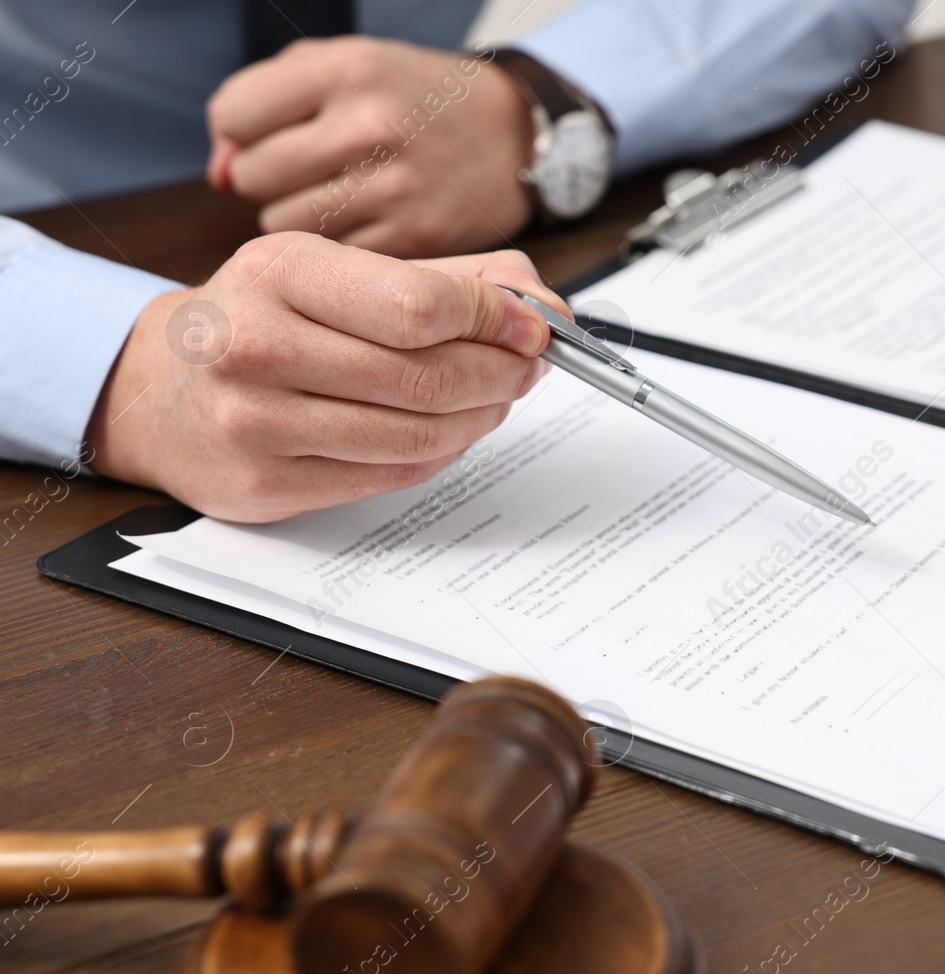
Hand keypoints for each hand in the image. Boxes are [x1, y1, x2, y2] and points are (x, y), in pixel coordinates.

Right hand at [86, 234, 566, 521]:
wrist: (155, 392)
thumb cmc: (261, 323)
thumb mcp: (334, 273)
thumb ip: (443, 280)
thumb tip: (543, 305)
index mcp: (278, 272)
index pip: (420, 306)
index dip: (494, 321)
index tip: (532, 329)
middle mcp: (257, 344)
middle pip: (427, 375)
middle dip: (500, 374)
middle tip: (526, 369)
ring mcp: (256, 421)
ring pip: (417, 432)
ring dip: (479, 418)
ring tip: (493, 399)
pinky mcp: (267, 484)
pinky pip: (391, 474)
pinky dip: (440, 453)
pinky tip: (448, 431)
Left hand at [207, 38, 531, 256]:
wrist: (514, 136)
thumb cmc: (416, 99)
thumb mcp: (346, 69)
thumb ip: (266, 103)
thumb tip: (217, 175)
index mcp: (347, 71)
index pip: (235, 115)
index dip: (241, 132)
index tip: (268, 137)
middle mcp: (371, 127)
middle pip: (254, 175)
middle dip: (268, 177)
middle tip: (307, 171)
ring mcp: (395, 188)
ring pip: (287, 223)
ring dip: (298, 215)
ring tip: (337, 196)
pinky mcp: (415, 239)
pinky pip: (334, 256)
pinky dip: (339, 245)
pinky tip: (366, 221)